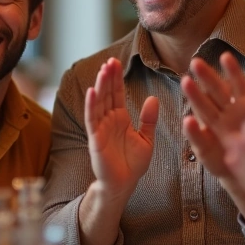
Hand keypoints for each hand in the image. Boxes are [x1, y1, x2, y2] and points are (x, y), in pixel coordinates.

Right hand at [85, 57, 157, 199]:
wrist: (124, 184)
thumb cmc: (133, 163)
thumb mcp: (147, 139)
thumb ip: (148, 119)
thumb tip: (153, 98)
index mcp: (120, 118)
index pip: (117, 93)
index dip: (116, 78)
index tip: (117, 62)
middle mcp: (108, 120)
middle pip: (107, 94)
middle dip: (108, 77)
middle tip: (111, 60)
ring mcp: (100, 128)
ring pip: (99, 103)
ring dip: (100, 86)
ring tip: (103, 70)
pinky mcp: (95, 139)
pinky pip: (92, 119)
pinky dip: (91, 105)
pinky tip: (93, 91)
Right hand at [181, 52, 244, 179]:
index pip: (238, 84)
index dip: (233, 71)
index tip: (226, 56)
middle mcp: (228, 115)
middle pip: (216, 92)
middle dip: (207, 77)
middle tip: (196, 62)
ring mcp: (217, 131)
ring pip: (203, 110)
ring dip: (194, 96)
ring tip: (186, 82)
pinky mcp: (209, 149)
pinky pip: (201, 139)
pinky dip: (194, 131)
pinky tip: (189, 121)